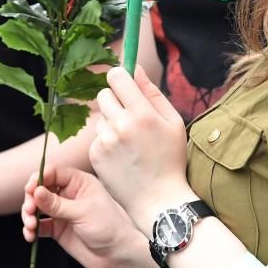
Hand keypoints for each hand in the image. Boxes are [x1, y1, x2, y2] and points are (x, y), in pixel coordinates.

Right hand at [22, 165, 150, 267]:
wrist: (116, 255)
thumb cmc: (109, 227)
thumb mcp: (82, 212)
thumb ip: (57, 203)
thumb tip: (36, 191)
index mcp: (79, 183)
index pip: (54, 173)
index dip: (39, 179)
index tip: (30, 189)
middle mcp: (69, 194)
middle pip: (41, 189)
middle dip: (31, 199)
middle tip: (29, 210)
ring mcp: (62, 212)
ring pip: (37, 207)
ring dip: (29, 215)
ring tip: (30, 226)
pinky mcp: (57, 228)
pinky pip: (39, 225)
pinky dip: (31, 229)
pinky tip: (31, 235)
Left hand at [90, 66, 193, 230]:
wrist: (158, 200)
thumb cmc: (171, 159)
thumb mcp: (173, 123)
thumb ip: (153, 92)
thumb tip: (135, 67)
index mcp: (142, 114)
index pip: (117, 77)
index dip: (120, 78)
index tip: (125, 85)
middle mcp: (120, 126)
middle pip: (104, 94)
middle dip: (115, 100)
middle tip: (130, 116)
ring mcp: (105, 142)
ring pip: (101, 117)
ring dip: (111, 123)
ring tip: (129, 142)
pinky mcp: (95, 155)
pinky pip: (97, 137)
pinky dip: (106, 142)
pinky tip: (121, 156)